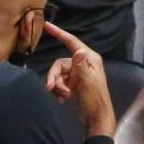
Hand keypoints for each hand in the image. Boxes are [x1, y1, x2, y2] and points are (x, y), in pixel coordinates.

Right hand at [43, 21, 113, 136]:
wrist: (96, 118)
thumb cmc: (95, 99)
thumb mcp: (88, 81)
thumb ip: (81, 66)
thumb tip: (78, 50)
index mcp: (89, 58)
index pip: (72, 42)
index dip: (59, 33)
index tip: (47, 25)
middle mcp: (82, 64)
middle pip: (59, 65)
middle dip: (54, 77)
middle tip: (50, 89)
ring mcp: (77, 75)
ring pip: (57, 76)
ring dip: (57, 87)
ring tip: (63, 97)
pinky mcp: (72, 85)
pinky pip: (59, 83)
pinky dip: (59, 91)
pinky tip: (63, 100)